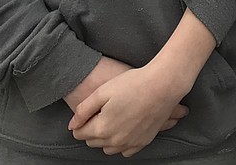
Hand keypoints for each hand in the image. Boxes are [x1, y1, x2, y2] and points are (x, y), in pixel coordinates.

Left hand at [67, 61, 188, 155]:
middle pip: (93, 142)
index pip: (80, 133)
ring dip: (106, 138)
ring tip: (111, 119)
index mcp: (103, 128)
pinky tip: (124, 128)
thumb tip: (72, 125)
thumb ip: (83, 110)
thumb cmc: (133, 84)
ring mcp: (131, 143)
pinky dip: (121, 143)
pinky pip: (126, 151)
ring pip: (108, 148)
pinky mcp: (143, 142)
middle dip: (92, 130)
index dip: (80, 122)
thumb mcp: (102, 92)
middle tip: (99, 113)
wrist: (163, 85)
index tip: (86, 113)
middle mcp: (116, 141)